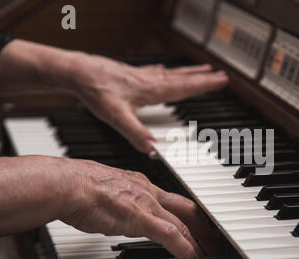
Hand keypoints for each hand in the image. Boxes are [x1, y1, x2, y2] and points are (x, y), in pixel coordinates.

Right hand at [59, 157, 219, 258]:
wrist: (68, 184)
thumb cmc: (77, 187)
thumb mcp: (106, 191)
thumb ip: (118, 200)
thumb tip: (116, 209)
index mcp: (141, 184)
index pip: (173, 199)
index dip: (189, 213)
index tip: (195, 224)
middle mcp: (149, 191)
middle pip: (188, 208)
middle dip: (204, 225)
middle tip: (215, 240)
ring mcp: (148, 204)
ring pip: (185, 224)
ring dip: (201, 242)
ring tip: (209, 256)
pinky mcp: (142, 218)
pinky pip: (173, 237)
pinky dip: (187, 251)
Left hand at [65, 54, 228, 152]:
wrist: (77, 72)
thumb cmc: (95, 90)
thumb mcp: (115, 115)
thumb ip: (134, 131)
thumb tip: (150, 148)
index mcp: (151, 90)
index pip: (184, 88)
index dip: (204, 85)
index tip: (221, 81)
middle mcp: (150, 81)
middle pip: (182, 78)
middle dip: (202, 77)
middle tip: (220, 75)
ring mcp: (142, 76)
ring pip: (172, 73)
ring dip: (189, 72)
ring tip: (202, 69)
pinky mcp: (132, 75)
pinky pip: (157, 72)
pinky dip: (167, 71)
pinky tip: (165, 70)